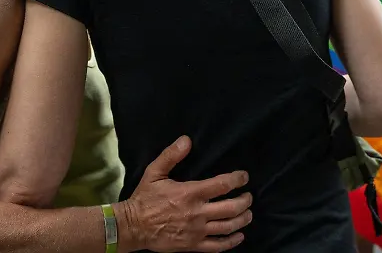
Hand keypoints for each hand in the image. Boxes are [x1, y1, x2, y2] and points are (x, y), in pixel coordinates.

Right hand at [118, 136, 251, 252]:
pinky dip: (231, 242)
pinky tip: (239, 236)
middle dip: (245, 201)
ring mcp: (196, 231)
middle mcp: (197, 213)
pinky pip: (217, 246)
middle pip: (231, 208)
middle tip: (249, 197)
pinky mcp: (193, 245)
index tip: (244, 177)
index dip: (237, 179)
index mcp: (190, 193)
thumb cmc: (144, 198)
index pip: (222, 185)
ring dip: (242, 220)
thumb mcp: (154, 172)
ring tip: (248, 214)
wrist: (133, 226)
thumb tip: (187, 140)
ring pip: (228, 227)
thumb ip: (171, 155)